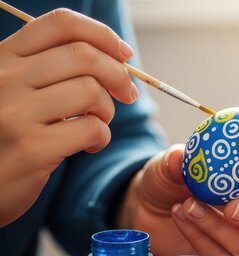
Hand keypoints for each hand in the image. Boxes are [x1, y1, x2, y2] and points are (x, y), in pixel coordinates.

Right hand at [0, 8, 136, 225]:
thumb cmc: (5, 136)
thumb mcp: (14, 91)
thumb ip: (48, 70)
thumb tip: (115, 58)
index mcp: (2, 58)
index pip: (60, 24)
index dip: (102, 36)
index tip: (124, 55)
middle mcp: (4, 78)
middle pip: (84, 56)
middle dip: (119, 75)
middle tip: (126, 95)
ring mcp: (15, 113)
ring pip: (91, 91)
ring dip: (107, 110)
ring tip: (97, 124)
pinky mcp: (31, 148)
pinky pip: (91, 128)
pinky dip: (101, 137)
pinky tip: (89, 146)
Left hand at [119, 145, 238, 255]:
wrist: (146, 207)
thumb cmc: (169, 180)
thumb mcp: (168, 164)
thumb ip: (175, 160)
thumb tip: (179, 156)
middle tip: (230, 207)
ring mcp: (235, 237)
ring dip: (217, 226)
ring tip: (188, 205)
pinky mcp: (216, 255)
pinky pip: (217, 254)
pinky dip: (197, 236)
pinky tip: (180, 216)